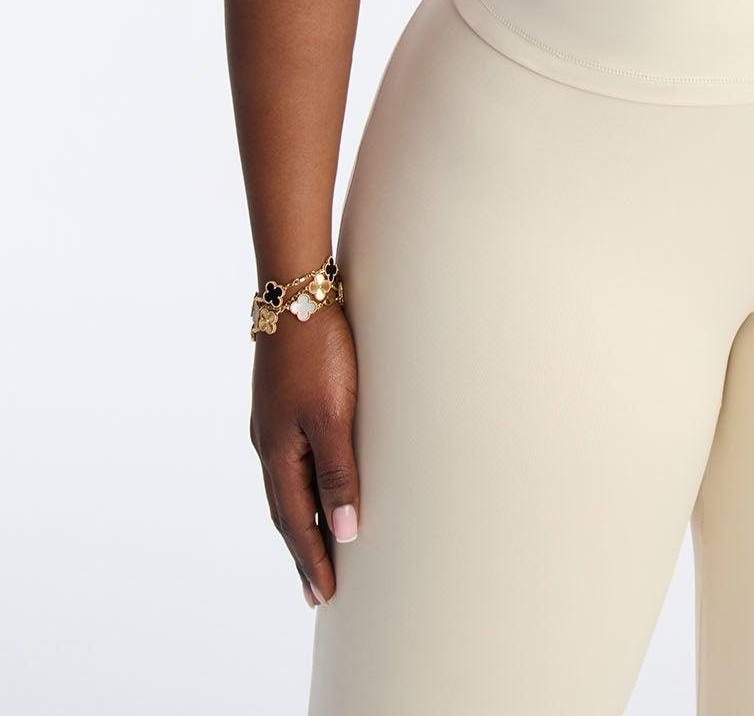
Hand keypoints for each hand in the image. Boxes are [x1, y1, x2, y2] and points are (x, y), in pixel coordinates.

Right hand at [250, 303, 359, 605]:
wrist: (297, 294)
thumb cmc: (319, 353)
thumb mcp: (334, 416)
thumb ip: (340, 473)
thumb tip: (346, 532)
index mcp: (280, 454)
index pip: (298, 523)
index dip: (313, 560)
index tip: (326, 597)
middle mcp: (269, 445)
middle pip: (287, 512)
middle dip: (303, 551)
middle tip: (317, 591)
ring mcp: (272, 423)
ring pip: (287, 487)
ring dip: (301, 522)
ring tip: (315, 549)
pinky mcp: (282, 404)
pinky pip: (290, 463)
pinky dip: (301, 489)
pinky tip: (310, 486)